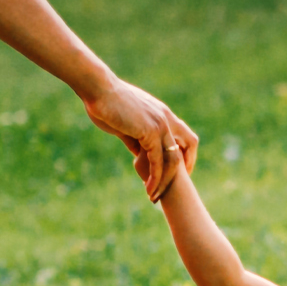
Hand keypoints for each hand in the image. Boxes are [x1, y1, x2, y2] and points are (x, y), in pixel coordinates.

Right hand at [81, 74, 195, 198]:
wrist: (99, 89)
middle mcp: (166, 118)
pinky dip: (155, 177)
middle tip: (172, 188)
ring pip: (173, 159)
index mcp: (162, 114)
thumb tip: (138, 155)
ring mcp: (160, 124)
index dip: (185, 154)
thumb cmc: (106, 103)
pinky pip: (158, 161)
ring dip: (165, 181)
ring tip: (154, 196)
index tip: (177, 171)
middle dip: (183, 169)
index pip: (185, 136)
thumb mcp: (126, 124)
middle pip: (188, 146)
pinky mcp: (150, 132)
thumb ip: (136, 139)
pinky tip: (148, 188)